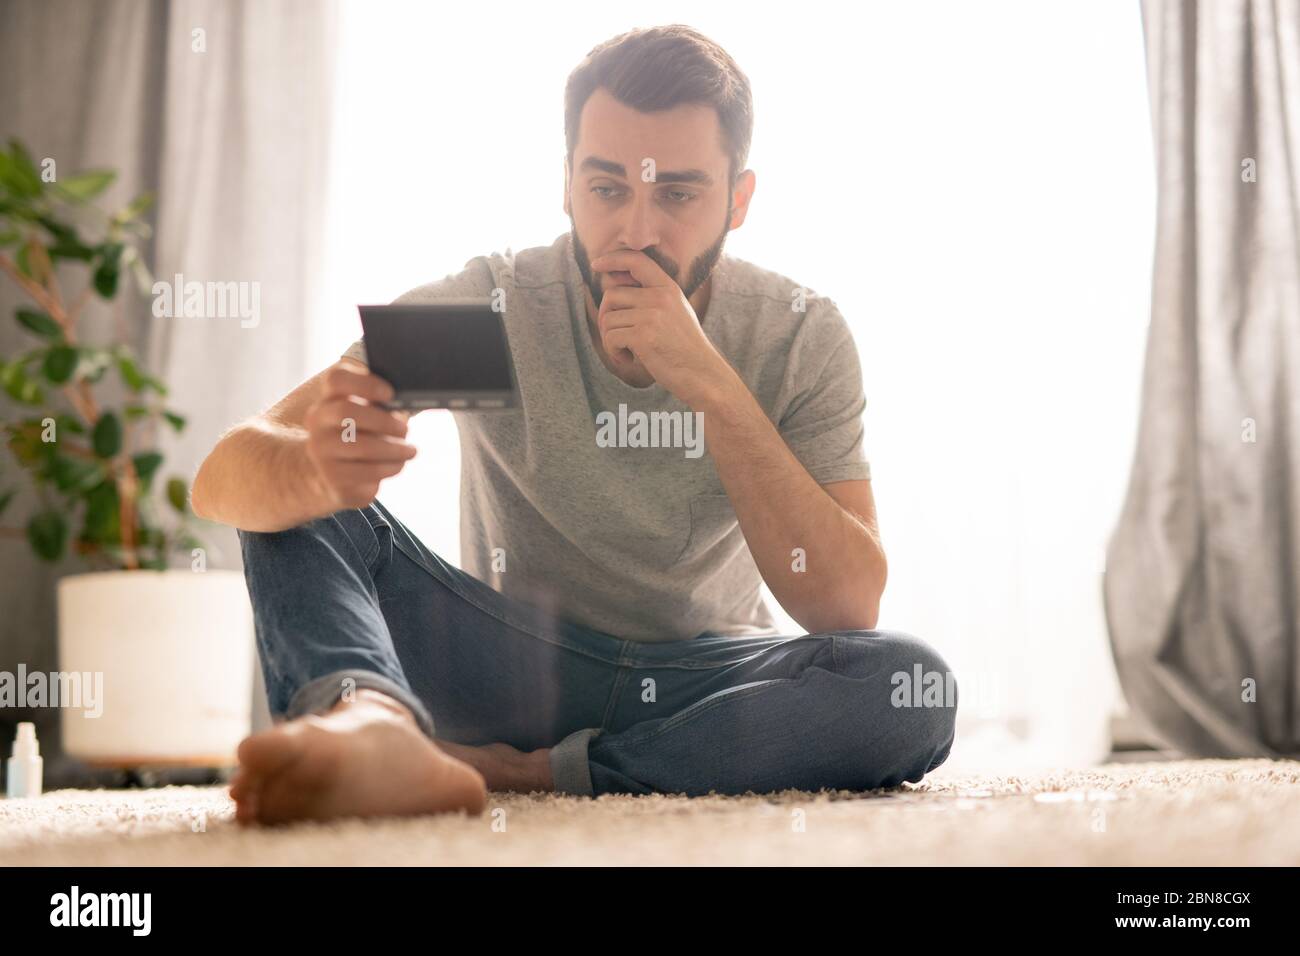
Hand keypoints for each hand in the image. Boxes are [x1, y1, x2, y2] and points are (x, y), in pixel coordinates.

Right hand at [303, 361, 416, 509]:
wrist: (334, 472)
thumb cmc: (361, 435)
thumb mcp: (368, 414)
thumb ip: (381, 403)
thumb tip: (407, 401)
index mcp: (328, 397)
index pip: (336, 379)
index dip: (365, 384)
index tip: (390, 393)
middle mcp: (318, 421)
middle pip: (347, 411)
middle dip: (384, 420)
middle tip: (405, 429)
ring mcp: (321, 450)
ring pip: (361, 446)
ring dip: (394, 448)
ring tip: (410, 450)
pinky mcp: (332, 477)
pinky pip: (367, 471)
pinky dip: (390, 467)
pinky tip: (399, 464)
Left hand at [590, 250, 731, 406]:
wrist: (702, 374)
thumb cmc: (684, 348)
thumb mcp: (675, 313)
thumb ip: (652, 298)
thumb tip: (612, 288)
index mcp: (669, 288)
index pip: (636, 260)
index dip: (613, 259)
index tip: (596, 265)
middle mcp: (660, 297)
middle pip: (611, 295)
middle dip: (606, 318)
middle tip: (616, 337)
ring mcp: (652, 315)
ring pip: (608, 320)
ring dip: (610, 340)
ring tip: (627, 352)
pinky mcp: (644, 336)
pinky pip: (611, 338)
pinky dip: (614, 352)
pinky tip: (629, 360)